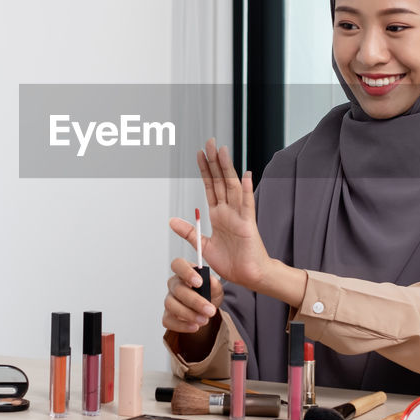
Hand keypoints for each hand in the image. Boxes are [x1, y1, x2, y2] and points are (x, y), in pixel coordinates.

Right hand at [162, 257, 222, 333]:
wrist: (207, 312)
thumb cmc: (209, 295)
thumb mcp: (216, 289)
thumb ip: (214, 284)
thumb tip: (211, 281)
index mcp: (184, 272)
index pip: (177, 264)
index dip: (186, 272)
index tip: (199, 282)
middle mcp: (174, 284)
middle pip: (177, 289)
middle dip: (194, 301)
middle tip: (210, 310)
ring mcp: (169, 300)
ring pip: (171, 305)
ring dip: (189, 314)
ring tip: (204, 320)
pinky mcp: (167, 316)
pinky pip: (168, 320)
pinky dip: (182, 325)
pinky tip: (194, 326)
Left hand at [169, 139, 275, 292]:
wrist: (248, 276)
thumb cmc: (231, 262)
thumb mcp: (203, 245)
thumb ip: (189, 231)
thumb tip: (171, 220)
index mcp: (219, 215)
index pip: (210, 186)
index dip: (205, 170)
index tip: (200, 154)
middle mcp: (229, 211)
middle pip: (221, 181)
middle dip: (215, 162)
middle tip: (210, 143)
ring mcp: (239, 216)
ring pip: (232, 187)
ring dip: (227, 169)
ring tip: (223, 151)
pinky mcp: (248, 225)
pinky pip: (247, 205)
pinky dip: (246, 190)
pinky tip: (246, 175)